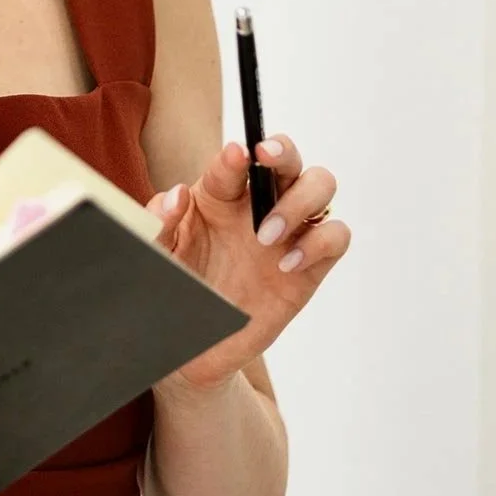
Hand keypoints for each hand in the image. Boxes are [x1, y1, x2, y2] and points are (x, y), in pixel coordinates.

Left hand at [145, 135, 351, 392]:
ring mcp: (288, 231)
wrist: (195, 345)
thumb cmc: (177, 286)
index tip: (235, 155)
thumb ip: (161, 221)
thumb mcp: (159, 253)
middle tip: (266, 159)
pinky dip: (320, 243)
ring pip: (320, 185)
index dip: (236, 154)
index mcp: (219, 193)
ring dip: (299, 200)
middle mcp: (257, 204)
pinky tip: (287, 265)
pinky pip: (336, 236)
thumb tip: (178, 193)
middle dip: (283, 150)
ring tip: (265, 235)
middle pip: (287, 157)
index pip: (235, 160)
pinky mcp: (310, 265)